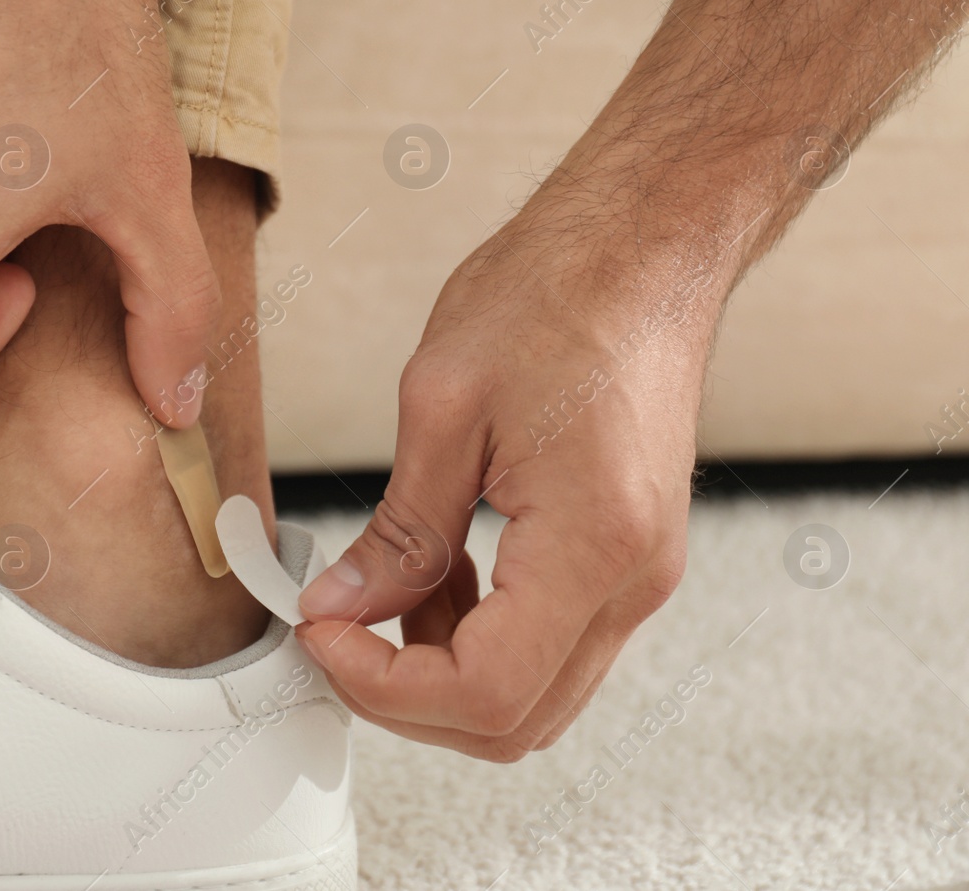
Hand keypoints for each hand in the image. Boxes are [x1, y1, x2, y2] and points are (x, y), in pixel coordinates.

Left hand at [295, 202, 707, 759]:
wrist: (646, 247)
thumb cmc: (558, 295)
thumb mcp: (444, 406)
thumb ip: (398, 530)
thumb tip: (342, 607)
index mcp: (592, 544)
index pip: (486, 692)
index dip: (384, 685)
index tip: (322, 634)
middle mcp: (634, 580)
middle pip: (516, 720)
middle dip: (408, 695)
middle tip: (338, 631)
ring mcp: (643, 574)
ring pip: (536, 694)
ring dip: (445, 668)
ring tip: (390, 585)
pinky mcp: (633, 557)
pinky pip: (554, 642)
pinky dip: (485, 635)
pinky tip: (444, 569)